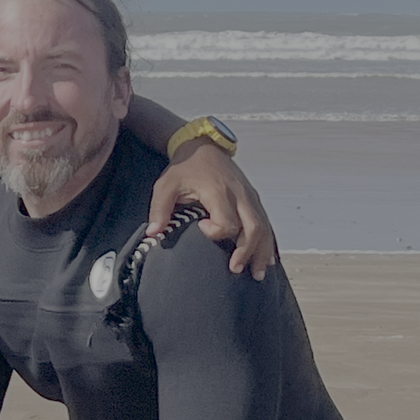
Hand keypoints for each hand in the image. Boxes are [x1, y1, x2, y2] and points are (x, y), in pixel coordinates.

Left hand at [151, 141, 275, 279]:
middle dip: (247, 252)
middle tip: (236, 270)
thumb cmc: (184, 167)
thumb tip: (152, 234)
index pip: (227, 222)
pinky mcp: (253, 198)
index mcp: (219, 192)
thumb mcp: (166, 184)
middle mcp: (240, 195)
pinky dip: (267, 241)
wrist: (204, 146)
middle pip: (253, 228)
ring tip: (257, 274)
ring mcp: (250, 196)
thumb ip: (159, 209)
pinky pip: (265, 222)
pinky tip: (267, 259)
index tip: (201, 229)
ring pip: (263, 227)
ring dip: (262, 251)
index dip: (216, 232)